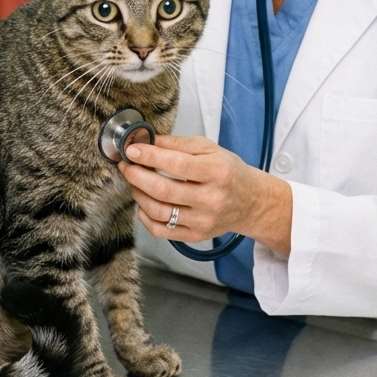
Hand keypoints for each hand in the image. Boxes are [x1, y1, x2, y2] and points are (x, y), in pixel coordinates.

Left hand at [117, 134, 291, 256]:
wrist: (250, 202)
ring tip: (134, 181)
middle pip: (164, 190)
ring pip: (158, 211)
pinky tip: (144, 202)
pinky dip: (144, 215)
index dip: (150, 156)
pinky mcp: (195, 236)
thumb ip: (177, 144)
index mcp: (218, 172)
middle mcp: (212, 199)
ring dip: (138, 194)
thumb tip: (147, 140)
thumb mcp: (209, 149)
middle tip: (126, 166)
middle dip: (137, 176)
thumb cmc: (228, 172)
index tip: (132, 150)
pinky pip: (160, 230)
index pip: (178, 164)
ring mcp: (203, 221)